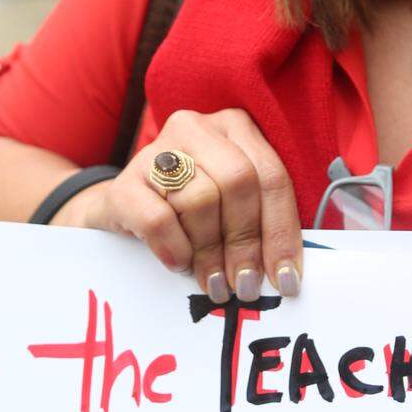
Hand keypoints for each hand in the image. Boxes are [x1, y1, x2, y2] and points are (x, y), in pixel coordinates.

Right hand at [58, 109, 302, 302]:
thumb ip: (260, 223)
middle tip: (244, 285)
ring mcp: (157, 149)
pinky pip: (158, 220)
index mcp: (235, 127)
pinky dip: (175, 248)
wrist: (126, 208)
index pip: (271, 176)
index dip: (282, 231)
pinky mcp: (125, 182)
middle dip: (246, 241)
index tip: (286, 279)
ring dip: (210, 251)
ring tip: (211, 280)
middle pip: (238, 181)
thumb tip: (286, 274)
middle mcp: (198, 128)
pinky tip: (179, 264)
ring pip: (200, 200)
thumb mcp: (233, 206)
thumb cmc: (192, 210)